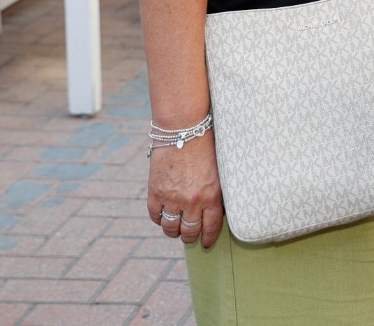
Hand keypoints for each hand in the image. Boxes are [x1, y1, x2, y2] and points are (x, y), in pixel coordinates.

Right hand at [146, 133, 224, 247]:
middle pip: (189, 232)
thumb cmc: (205, 147)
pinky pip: (155, 216)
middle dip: (190, 237)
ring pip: (170, 229)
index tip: (205, 244)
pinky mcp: (155, 193)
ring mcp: (172, 198)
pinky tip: (163, 215)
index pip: (211, 228)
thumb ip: (215, 193)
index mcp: (212, 196)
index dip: (207, 239)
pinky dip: (158, 219)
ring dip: (173, 231)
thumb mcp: (218, 172)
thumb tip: (213, 212)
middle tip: (190, 236)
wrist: (183, 129)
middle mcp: (192, 201)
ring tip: (176, 228)